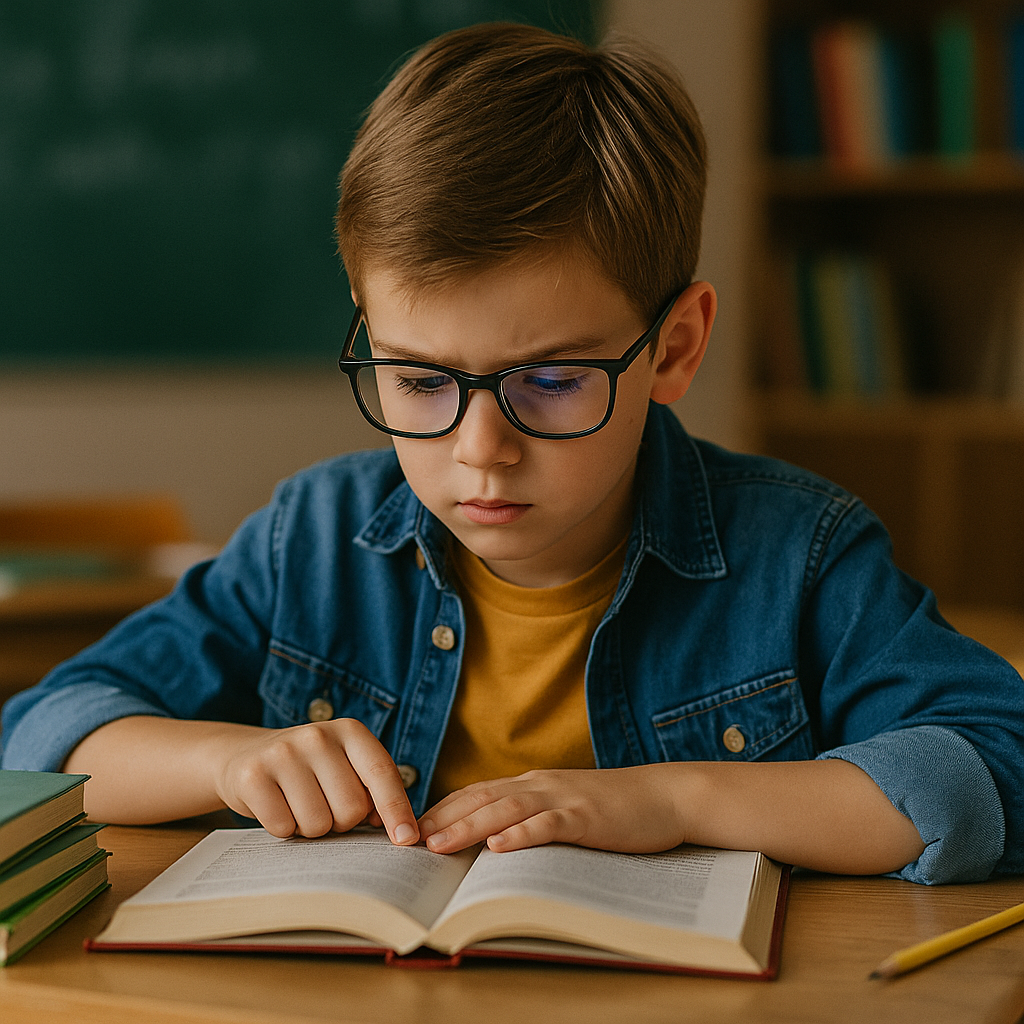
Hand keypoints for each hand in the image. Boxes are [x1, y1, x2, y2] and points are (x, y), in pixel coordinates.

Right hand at [213, 718, 418, 845]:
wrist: (248, 755)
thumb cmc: (311, 770)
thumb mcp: (346, 767)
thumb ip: (373, 791)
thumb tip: (400, 830)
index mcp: (350, 731)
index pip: (381, 773)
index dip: (397, 809)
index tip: (408, 839)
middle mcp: (318, 736)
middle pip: (351, 809)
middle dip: (341, 822)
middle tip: (324, 805)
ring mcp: (283, 753)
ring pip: (318, 824)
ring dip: (312, 828)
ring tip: (299, 805)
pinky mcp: (253, 776)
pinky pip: (283, 827)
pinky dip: (284, 829)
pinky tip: (277, 806)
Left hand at [418, 765, 686, 854]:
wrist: (664, 796)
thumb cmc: (611, 809)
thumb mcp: (563, 807)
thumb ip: (530, 816)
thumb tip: (489, 842)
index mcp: (531, 784)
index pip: (474, 794)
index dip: (439, 810)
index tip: (407, 830)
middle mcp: (539, 786)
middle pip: (480, 799)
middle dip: (441, 820)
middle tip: (405, 842)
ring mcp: (562, 798)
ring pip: (506, 809)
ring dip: (469, 827)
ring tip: (438, 846)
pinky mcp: (586, 816)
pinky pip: (549, 825)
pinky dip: (522, 834)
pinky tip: (500, 846)